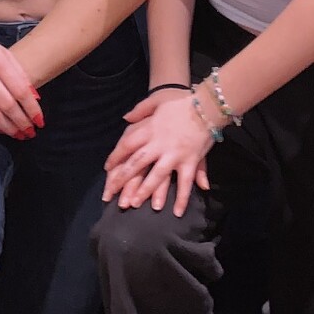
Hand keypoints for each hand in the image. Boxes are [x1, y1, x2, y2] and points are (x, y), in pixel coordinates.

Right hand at [0, 28, 42, 133]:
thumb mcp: (3, 53)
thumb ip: (19, 74)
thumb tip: (34, 98)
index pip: (20, 91)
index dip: (32, 109)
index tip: (40, 121)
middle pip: (8, 106)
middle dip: (22, 122)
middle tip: (30, 132)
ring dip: (7, 128)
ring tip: (17, 133)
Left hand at [101, 88, 212, 217]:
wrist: (206, 104)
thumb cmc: (181, 101)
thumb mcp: (156, 100)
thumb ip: (140, 110)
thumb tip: (125, 118)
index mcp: (150, 128)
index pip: (127, 145)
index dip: (116, 157)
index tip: (107, 169)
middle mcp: (159, 143)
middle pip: (137, 163)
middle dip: (123, 179)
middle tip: (111, 194)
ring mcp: (175, 154)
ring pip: (157, 176)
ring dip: (145, 190)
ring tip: (135, 203)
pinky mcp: (190, 161)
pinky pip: (185, 183)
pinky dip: (182, 198)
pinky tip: (177, 212)